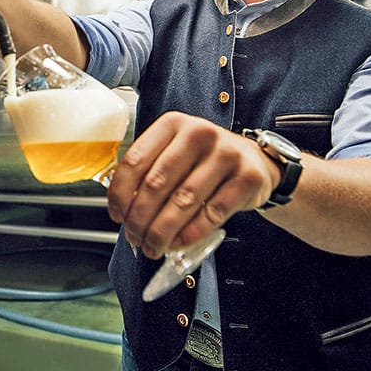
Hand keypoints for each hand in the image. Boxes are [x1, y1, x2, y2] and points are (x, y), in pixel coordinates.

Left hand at [106, 112, 280, 258]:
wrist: (254, 160)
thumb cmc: (205, 159)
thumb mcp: (175, 151)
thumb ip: (149, 170)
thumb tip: (123, 208)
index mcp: (173, 124)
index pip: (135, 161)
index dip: (121, 194)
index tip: (117, 215)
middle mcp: (199, 134)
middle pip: (156, 184)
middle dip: (139, 219)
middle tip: (134, 238)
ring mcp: (225, 154)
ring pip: (182, 202)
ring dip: (161, 231)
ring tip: (152, 246)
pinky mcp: (247, 178)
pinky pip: (211, 214)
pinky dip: (189, 234)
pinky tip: (177, 242)